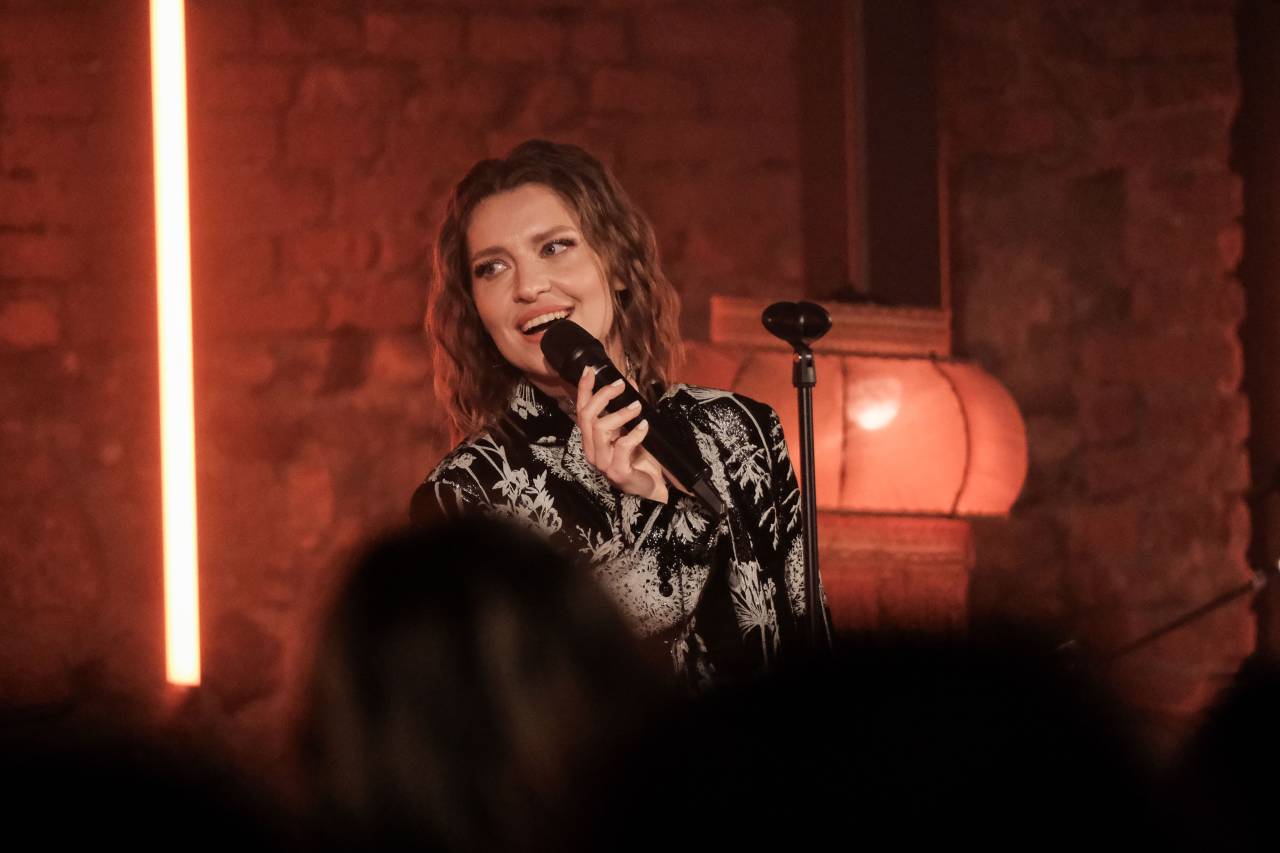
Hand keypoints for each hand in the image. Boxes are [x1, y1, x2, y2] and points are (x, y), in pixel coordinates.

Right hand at [575, 367, 668, 502]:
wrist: (652, 486)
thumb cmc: (639, 458)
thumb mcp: (629, 429)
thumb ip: (625, 409)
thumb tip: (629, 382)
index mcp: (591, 439)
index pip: (581, 410)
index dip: (584, 389)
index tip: (590, 370)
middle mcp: (592, 450)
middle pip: (587, 416)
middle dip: (603, 396)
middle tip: (621, 386)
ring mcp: (603, 462)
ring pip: (601, 428)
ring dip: (620, 414)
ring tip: (637, 407)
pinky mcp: (617, 472)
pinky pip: (622, 446)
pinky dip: (635, 433)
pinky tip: (644, 426)